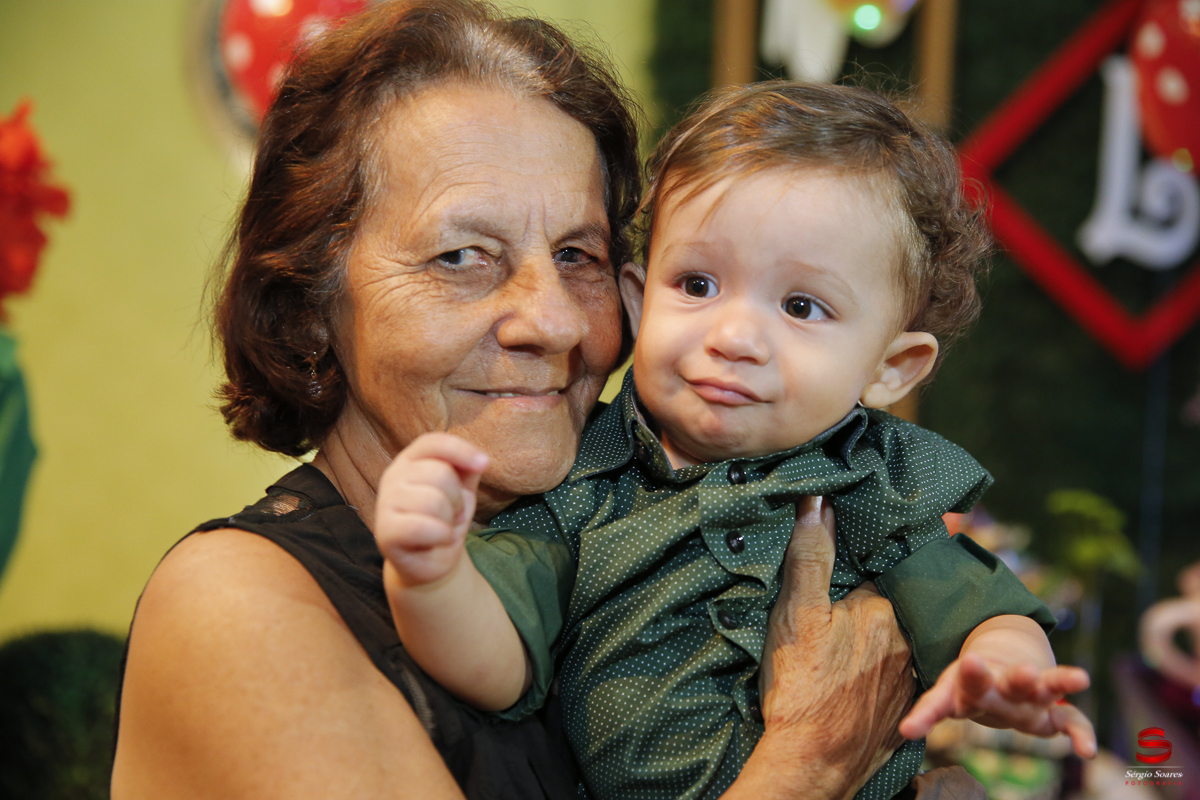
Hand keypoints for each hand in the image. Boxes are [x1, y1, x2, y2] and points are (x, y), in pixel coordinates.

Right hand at [374, 433, 488, 586]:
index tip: (485, 464)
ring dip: (449, 520)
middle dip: (457, 498)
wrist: (430, 560)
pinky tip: (436, 541)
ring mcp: (385, 503)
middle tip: (451, 514)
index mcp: (410, 460)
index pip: (434, 443)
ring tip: (442, 527)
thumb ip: (466, 470)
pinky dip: (441, 536)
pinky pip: (423, 527)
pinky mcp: (385, 532)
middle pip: (440, 473)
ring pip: (434, 501)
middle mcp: (393, 476)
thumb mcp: (461, 490)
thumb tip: (479, 461)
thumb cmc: (445, 519)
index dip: (461, 450)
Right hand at [751, 496, 913, 799]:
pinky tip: (882, 658)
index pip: (889, 564)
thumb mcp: (796, 614)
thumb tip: (818, 500)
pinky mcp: (905, 706)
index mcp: (883, 610)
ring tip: (887, 608)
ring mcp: (910, 675)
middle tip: (906, 558)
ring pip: (910, 633)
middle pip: (904, 599)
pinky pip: (910, 667)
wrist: (814, 762)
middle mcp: (907, 640)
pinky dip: (902, 656)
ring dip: (905, 620)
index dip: (886, 545)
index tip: (925, 516)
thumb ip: (810, 556)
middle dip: (902, 582)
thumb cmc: (801, 687)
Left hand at [900, 653, 1095, 757]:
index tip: (971, 661)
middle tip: (1026, 671)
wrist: (1005, 668)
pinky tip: (1089, 752)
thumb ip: (927, 712)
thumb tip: (906, 730)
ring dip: (1057, 685)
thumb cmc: (970, 688)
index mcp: (975, 684)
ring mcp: (1031, 697)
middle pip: (1010, 683)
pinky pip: (1071, 720)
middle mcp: (1005, 689)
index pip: (967, 681)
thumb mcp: (947, 695)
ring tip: (1079, 679)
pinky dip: (1081, 734)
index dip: (971, 675)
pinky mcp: (1053, 711)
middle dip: (1018, 679)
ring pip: (1045, 689)